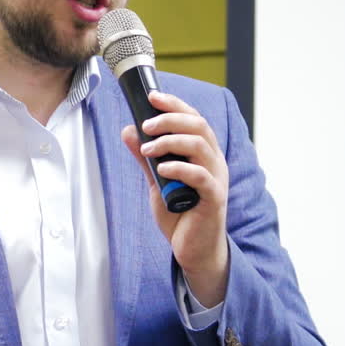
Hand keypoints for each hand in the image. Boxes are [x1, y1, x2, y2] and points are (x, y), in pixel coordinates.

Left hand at [122, 90, 228, 305]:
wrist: (191, 249)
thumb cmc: (179, 214)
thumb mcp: (156, 182)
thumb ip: (146, 158)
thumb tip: (128, 131)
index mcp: (203, 154)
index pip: (193, 119)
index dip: (175, 105)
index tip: (152, 96)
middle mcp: (213, 161)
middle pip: (198, 126)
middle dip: (170, 119)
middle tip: (146, 124)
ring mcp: (216, 179)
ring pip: (200, 147)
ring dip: (171, 142)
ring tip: (148, 149)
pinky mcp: (213, 199)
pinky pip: (201, 177)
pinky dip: (181, 169)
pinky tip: (163, 168)